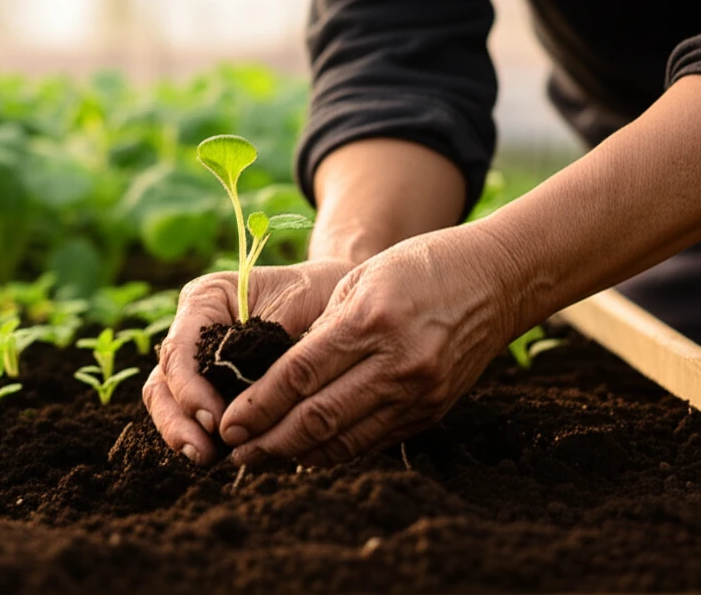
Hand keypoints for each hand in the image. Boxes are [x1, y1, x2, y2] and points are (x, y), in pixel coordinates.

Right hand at [142, 258, 353, 464]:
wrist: (333, 294)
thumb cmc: (316, 293)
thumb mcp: (296, 306)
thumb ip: (264, 344)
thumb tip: (246, 397)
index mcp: (205, 300)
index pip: (180, 348)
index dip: (190, 389)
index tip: (215, 420)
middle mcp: (192, 329)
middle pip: (163, 379)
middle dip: (178, 420)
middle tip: (203, 452)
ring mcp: (197, 359)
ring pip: (168, 401)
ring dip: (182, 432)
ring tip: (206, 458)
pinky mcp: (212, 386)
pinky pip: (192, 414)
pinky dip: (200, 435)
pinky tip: (218, 455)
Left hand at [219, 224, 517, 466]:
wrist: (497, 280)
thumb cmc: (418, 268)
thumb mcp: (361, 281)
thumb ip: (322, 330)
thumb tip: (277, 378)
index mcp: (371, 322)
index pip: (300, 376)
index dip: (259, 405)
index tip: (230, 422)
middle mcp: (398, 364)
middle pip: (319, 417)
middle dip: (270, 440)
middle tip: (236, 452)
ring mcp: (419, 393)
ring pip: (345, 439)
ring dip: (298, 454)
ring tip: (263, 459)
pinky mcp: (432, 411)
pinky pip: (373, 440)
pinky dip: (335, 451)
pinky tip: (307, 453)